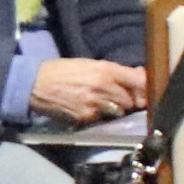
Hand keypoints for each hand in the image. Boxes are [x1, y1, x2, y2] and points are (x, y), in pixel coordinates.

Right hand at [28, 56, 148, 123]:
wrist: (36, 83)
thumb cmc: (63, 70)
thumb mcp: (90, 64)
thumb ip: (115, 71)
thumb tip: (140, 74)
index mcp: (106, 70)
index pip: (138, 81)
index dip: (146, 89)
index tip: (148, 93)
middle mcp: (103, 87)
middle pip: (130, 100)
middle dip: (128, 100)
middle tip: (119, 98)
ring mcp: (95, 104)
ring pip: (118, 112)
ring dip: (115, 110)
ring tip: (102, 103)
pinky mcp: (85, 118)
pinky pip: (101, 119)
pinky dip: (98, 116)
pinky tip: (87, 109)